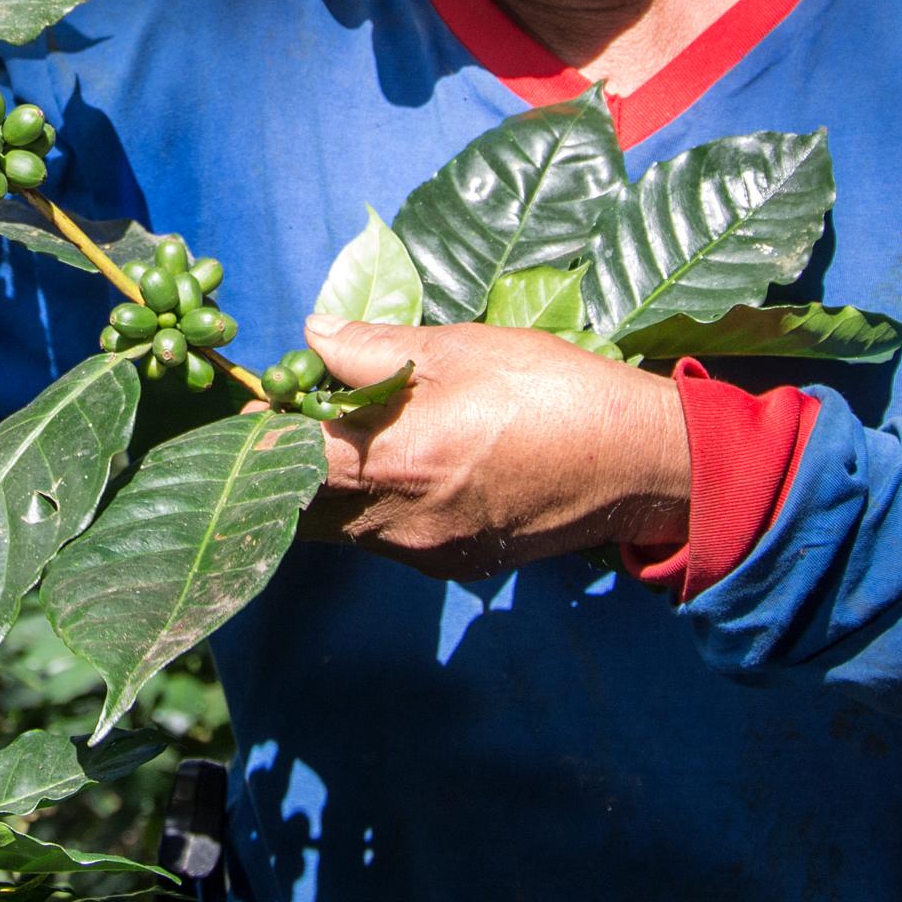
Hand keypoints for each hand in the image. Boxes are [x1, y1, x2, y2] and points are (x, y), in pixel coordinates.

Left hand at [299, 316, 689, 578]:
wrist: (640, 464)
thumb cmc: (554, 392)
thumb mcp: (462, 348)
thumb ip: (373, 347)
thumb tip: (312, 336)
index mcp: (394, 465)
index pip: (286, 464)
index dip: (261, 436)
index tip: (264, 405)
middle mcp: (400, 524)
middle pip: (302, 510)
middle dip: (286, 468)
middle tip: (298, 419)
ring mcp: (426, 553)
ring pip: (343, 528)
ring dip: (332, 488)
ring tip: (355, 435)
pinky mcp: (455, 564)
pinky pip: (388, 539)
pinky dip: (378, 505)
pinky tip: (409, 465)